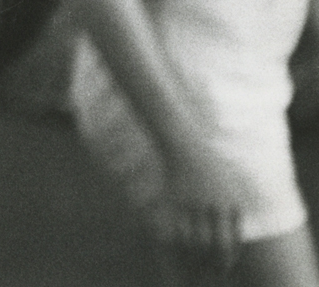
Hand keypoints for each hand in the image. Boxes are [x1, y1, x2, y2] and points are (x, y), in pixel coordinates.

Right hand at [161, 142, 247, 259]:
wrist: (184, 145)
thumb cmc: (210, 161)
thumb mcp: (231, 180)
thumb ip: (238, 203)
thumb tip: (241, 225)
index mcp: (228, 202)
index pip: (230, 239)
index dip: (227, 257)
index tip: (225, 266)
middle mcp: (211, 206)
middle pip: (212, 243)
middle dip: (213, 260)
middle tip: (214, 270)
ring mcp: (191, 204)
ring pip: (193, 239)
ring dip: (195, 254)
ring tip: (196, 262)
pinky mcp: (175, 200)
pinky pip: (177, 227)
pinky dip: (179, 240)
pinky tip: (181, 245)